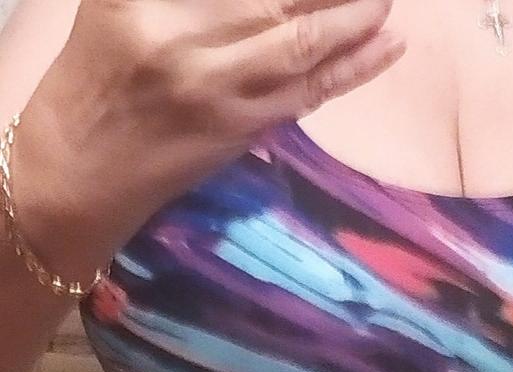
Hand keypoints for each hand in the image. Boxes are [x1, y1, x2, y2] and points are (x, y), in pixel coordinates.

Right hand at [16, 0, 404, 254]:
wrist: (81, 170)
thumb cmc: (96, 75)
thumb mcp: (115, 3)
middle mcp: (179, 35)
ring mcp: (216, 87)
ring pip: (302, 43)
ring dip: (356, 17)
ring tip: (387, 0)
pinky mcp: (242, 128)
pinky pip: (311, 92)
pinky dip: (355, 66)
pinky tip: (389, 43)